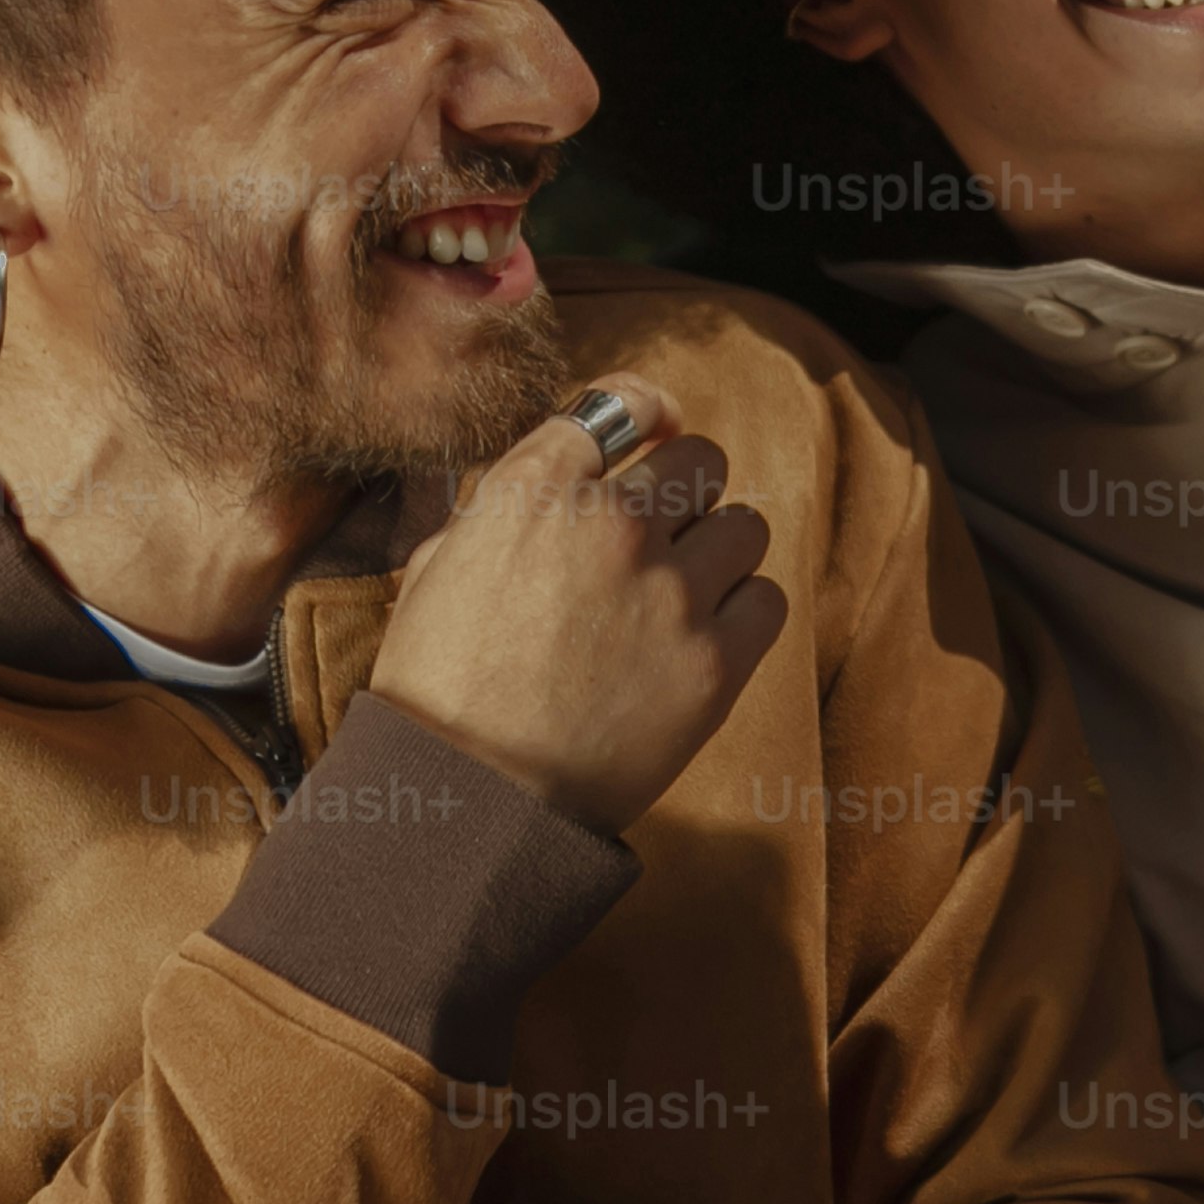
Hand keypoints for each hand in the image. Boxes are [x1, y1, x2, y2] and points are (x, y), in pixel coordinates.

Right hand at [366, 376, 789, 832]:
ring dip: (719, 550)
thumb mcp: (436, 569)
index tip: (657, 428)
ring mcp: (672, 592)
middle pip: (699, 458)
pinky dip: (744, 611)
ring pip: (745, 526)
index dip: (647, 410)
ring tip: (686, 592)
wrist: (471, 800)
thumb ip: (500, 510)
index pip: (621, 403)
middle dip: (685, 488)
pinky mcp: (716, 661)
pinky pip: (767, 599)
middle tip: (668, 529)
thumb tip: (551, 486)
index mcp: (532, 491)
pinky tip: (709, 635)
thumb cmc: (437, 692)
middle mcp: (611, 524)